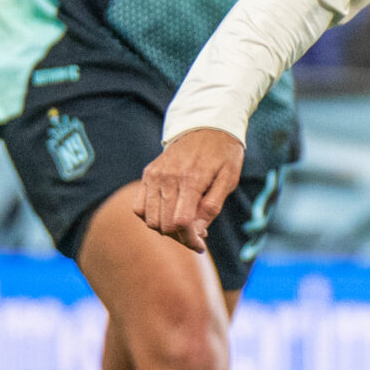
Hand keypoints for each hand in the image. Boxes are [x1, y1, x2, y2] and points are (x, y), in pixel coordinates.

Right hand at [137, 127, 244, 252]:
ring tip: (184, 226)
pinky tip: (167, 215)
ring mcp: (155, 175)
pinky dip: (150, 217)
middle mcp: (168, 178)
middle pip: (164, 224)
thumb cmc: (223, 153)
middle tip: (196, 237)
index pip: (180, 223)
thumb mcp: (229, 178)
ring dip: (165, 230)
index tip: (201, 245)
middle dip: (181, 238)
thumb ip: (212, 206)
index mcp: (192, 179)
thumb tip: (198, 232)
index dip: (190, 240)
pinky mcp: (148, 173)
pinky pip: (139, 206)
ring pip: (149, 219)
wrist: (206, 124)